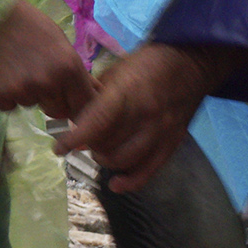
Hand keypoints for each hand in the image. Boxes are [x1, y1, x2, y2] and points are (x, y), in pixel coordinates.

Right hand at [0, 0, 95, 118]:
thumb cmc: (28, 24)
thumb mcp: (60, 42)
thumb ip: (78, 73)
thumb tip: (96, 93)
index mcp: (68, 68)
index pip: (85, 105)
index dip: (77, 103)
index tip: (69, 98)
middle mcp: (46, 82)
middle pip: (57, 111)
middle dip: (50, 99)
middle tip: (36, 76)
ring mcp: (19, 90)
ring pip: (30, 104)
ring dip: (25, 93)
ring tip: (14, 67)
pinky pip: (7, 105)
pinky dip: (4, 94)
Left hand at [53, 43, 245, 191]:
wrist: (189, 63)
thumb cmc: (144, 64)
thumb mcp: (115, 71)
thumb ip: (95, 96)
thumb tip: (75, 118)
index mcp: (127, 92)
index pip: (98, 122)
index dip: (75, 138)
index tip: (59, 148)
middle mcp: (145, 115)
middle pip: (109, 145)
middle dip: (89, 146)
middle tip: (83, 140)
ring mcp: (162, 131)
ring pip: (125, 160)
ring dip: (105, 160)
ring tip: (98, 151)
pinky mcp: (173, 142)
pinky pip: (151, 170)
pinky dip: (131, 181)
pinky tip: (115, 184)